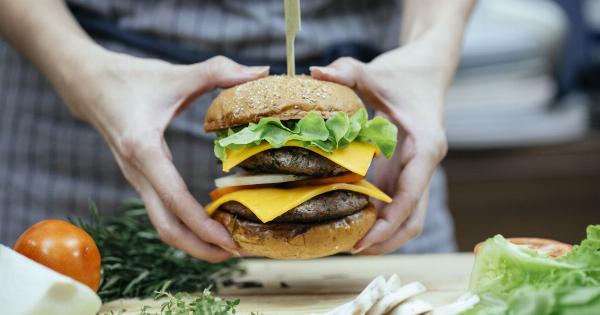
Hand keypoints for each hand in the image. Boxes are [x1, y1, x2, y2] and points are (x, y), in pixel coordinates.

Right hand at [63, 52, 268, 261]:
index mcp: (144, 149)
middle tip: (236, 253)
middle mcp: (137, 172)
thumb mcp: (176, 74)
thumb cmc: (131, 78)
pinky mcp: (141, 179)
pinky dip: (186, 225)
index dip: (203, 225)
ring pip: (163, 225)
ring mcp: (137, 180)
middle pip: (166, 228)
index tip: (230, 241)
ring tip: (228, 245)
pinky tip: (210, 222)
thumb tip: (261, 72)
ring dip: (193, 241)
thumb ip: (219, 71)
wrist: (88, 83)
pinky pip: (163, 212)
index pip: (174, 199)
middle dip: (200, 248)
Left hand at [311, 44, 448, 254]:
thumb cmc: (403, 73)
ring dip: (384, 235)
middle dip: (387, 240)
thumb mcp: (375, 71)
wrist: (427, 71)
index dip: (389, 223)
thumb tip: (315, 73)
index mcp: (425, 146)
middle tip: (351, 249)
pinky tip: (352, 220)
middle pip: (414, 218)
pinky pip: (397, 205)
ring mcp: (417, 172)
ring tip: (349, 243)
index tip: (364, 242)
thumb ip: (347, 71)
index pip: (411, 195)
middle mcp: (425, 165)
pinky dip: (380, 219)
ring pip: (409, 217)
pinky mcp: (407, 173)